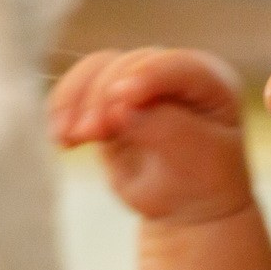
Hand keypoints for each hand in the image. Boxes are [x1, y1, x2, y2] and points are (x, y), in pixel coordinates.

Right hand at [49, 47, 255, 226]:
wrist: (184, 204)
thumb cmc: (201, 180)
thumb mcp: (195, 158)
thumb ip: (163, 128)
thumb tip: (121, 109)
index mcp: (209, 80)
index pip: (176, 66)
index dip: (147, 76)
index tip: (121, 98)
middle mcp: (171, 72)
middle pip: (127, 65)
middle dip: (103, 96)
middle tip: (90, 134)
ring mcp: (136, 82)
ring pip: (97, 69)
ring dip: (76, 100)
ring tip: (69, 138)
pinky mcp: (107, 99)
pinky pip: (78, 88)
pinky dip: (64, 108)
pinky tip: (61, 137)